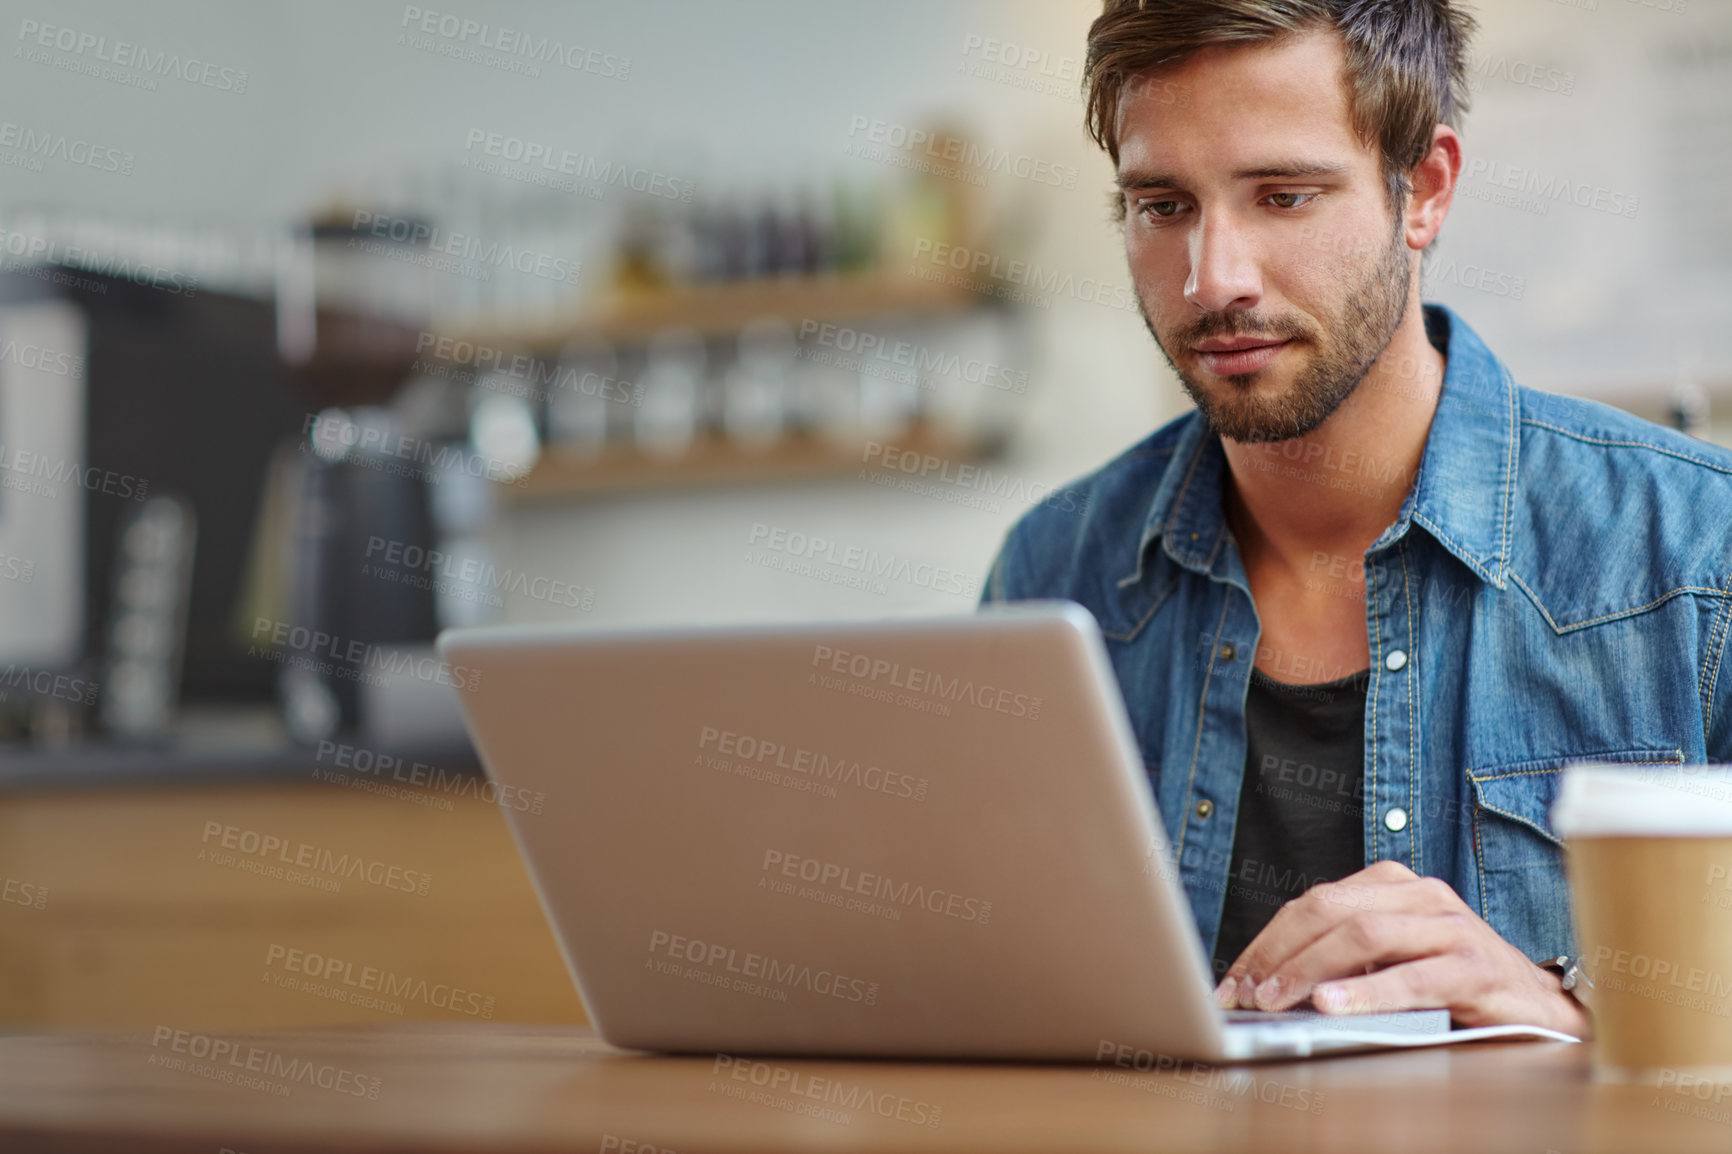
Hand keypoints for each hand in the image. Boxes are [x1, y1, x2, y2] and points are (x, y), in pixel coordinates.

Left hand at [1213, 860, 1591, 1036]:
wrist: (1534, 1003)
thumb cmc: (1450, 978)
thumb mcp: (1389, 955)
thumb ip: (1341, 953)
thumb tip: (1268, 980)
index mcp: (1391, 883)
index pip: (1311, 904)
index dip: (1266, 941)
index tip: (1234, 979)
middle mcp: (1419, 894)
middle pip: (1328, 912)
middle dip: (1277, 954)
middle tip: (1246, 993)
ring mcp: (1450, 925)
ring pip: (1362, 936)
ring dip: (1309, 970)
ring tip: (1276, 999)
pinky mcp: (1475, 967)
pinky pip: (1411, 977)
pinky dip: (1367, 992)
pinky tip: (1332, 1005)